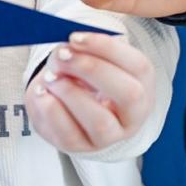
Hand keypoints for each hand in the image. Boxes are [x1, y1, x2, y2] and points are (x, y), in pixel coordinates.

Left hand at [25, 32, 155, 153]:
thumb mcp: (94, 59)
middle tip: (62, 55)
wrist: (77, 111)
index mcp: (144, 84)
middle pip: (128, 94)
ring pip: (99, 120)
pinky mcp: (81, 148)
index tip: (76, 37)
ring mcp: (110, 136)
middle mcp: (134, 115)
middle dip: (91, 70)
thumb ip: (85, 51)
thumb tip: (63, 51)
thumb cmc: (90, 79)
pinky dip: (50, 110)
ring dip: (70, 93)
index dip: (107, 48)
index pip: (138, 65)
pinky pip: (68, 135)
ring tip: (50, 76)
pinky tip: (41, 93)